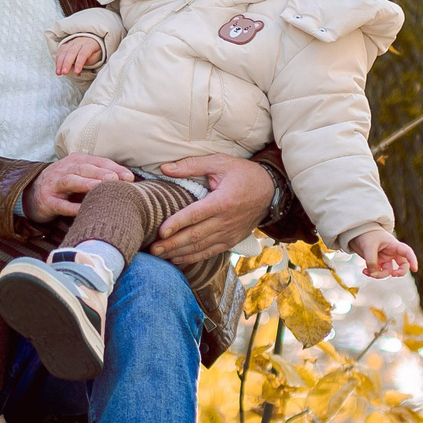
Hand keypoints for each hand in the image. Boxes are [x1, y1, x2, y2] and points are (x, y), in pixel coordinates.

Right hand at [27, 153, 134, 217]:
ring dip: (86, 184)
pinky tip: (82, 211)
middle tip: (117, 179)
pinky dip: (71, 207)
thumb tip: (129, 181)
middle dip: (101, 173)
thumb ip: (100, 176)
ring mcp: (54, 185)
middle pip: (84, 169)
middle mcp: (64, 170)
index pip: (97, 162)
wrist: (32, 195)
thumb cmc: (64, 186)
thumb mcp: (80, 175)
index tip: (130, 177)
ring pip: (71, 181)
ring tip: (101, 188)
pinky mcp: (47, 202)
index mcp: (76, 161)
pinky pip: (60, 204)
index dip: (113, 168)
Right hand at [54, 35, 103, 75]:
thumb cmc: (94, 50)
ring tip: (58, 72)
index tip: (76, 72)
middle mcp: (79, 42)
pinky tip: (57, 67)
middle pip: (72, 52)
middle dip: (67, 63)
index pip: (83, 54)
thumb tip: (80, 65)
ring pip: (64, 51)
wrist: (91, 39)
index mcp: (89, 45)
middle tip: (64, 73)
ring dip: (60, 63)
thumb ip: (90, 60)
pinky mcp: (66, 44)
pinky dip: (58, 60)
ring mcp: (71, 42)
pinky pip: (60, 51)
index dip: (79, 63)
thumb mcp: (97, 56)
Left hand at [147, 155, 275, 267]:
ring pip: (200, 247)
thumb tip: (164, 168)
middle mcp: (226, 220)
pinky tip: (177, 259)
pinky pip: (210, 252)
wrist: (271, 190)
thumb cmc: (243, 173)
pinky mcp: (231, 240)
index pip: (195, 215)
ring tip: (159, 255)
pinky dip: (193, 258)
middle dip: (172, 244)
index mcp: (223, 201)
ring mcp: (230, 233)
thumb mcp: (220, 162)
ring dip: (178, 253)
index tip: (160, 231)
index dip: (176, 224)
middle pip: (195, 236)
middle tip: (152, 249)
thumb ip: (191, 165)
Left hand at [350, 231, 417, 278]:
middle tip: (393, 274)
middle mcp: (392, 253)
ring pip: (388, 272)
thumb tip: (374, 274)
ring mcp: (385, 258)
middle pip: (402, 265)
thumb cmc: (366, 234)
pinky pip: (378, 272)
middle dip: (399, 273)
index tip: (415, 269)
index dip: (413, 260)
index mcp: (394, 245)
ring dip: (379, 275)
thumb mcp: (369, 247)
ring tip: (367, 272)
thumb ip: (372, 262)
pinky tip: (364, 271)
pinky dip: (372, 274)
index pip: (407, 252)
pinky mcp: (377, 262)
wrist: (356, 232)